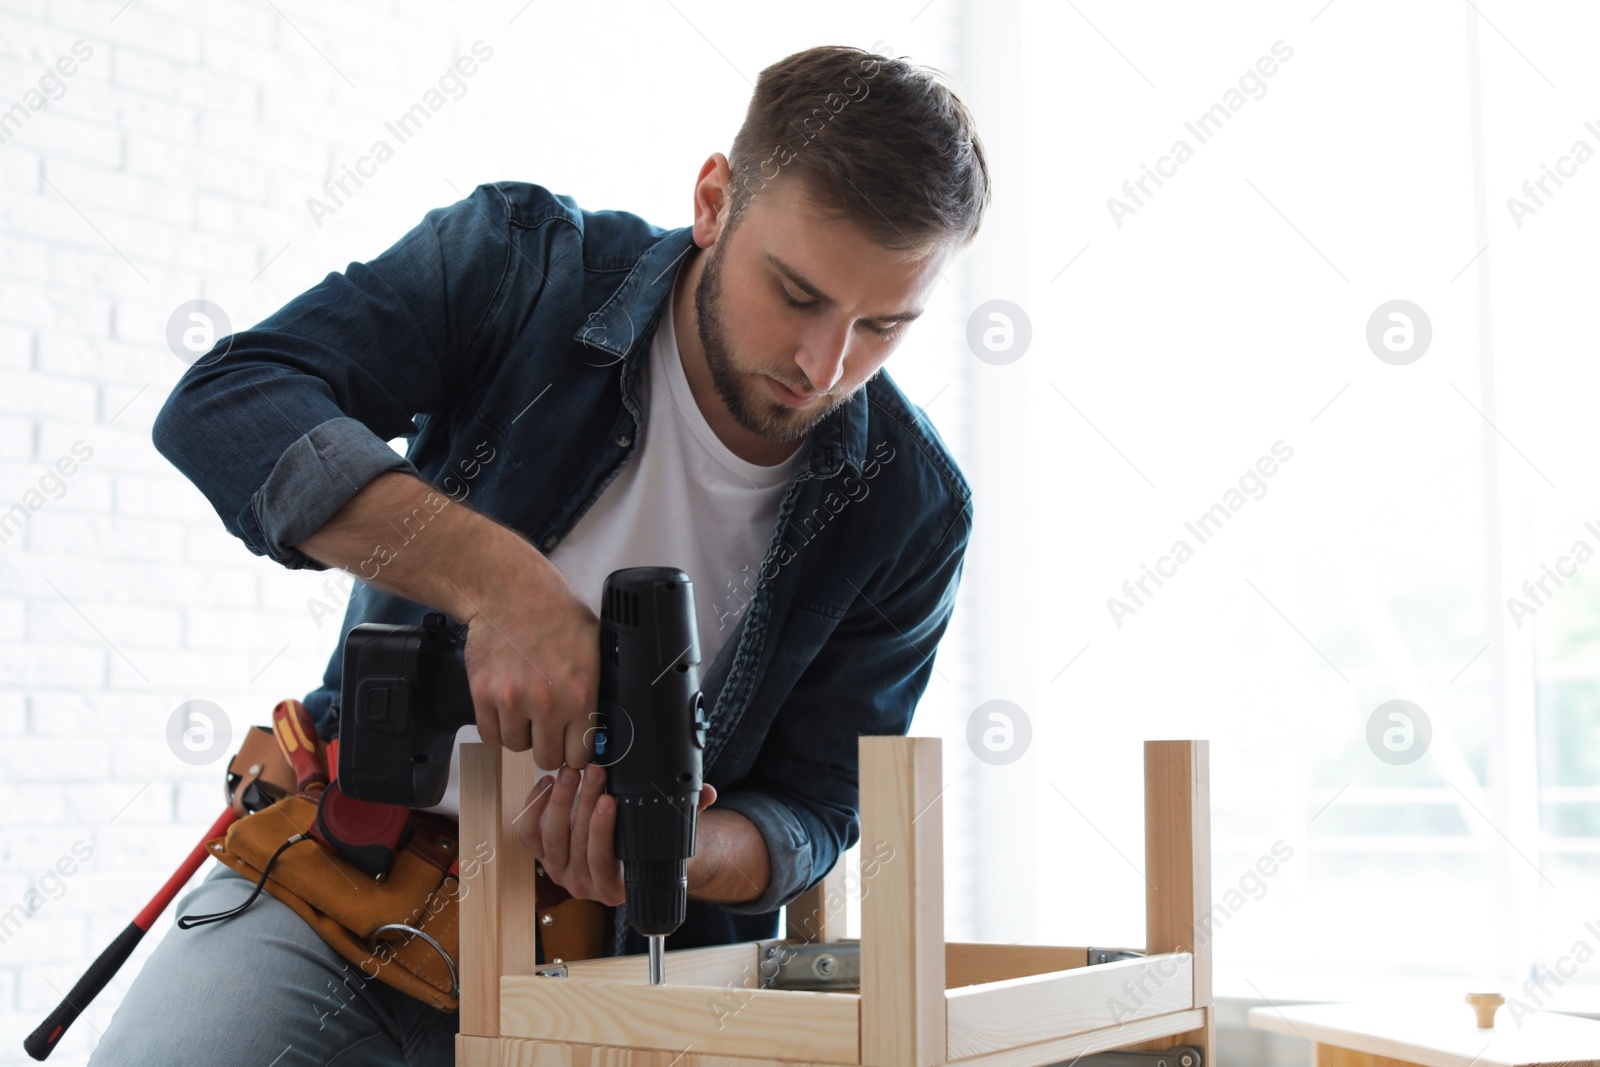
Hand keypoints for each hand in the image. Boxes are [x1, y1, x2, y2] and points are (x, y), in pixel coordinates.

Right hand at [456, 540, 599, 770]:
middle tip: (548, 729)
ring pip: (516, 746)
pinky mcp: (483, 695)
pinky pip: (489, 734)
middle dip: (550, 747)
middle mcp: (546, 703)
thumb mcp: (595, 648)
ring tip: (526, 710)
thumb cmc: (556, 613)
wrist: (511, 591)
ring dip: (522, 734)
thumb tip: (601, 724)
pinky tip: (506, 709)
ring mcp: (511, 700)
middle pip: (548, 758)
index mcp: (581, 694)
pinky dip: (497, 727)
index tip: (572, 743)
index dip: (576, 750)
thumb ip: (596, 690)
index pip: (580, 753)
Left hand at [516, 762, 717, 905]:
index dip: (603, 828)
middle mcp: (582, 883)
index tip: (612, 798)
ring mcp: (558, 869)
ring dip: (560, 800)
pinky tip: (548, 783)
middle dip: (584, 801)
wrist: (631, 859)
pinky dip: (534, 807)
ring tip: (573, 771)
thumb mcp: (669, 836)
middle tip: (594, 771)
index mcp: (613, 887)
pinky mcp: (542, 853)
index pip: (601, 859)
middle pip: (575, 841)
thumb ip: (689, 813)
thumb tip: (706, 792)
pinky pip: (529, 833)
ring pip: (550, 835)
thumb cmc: (649, 846)